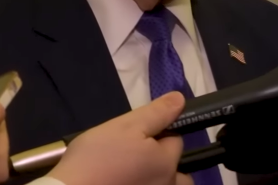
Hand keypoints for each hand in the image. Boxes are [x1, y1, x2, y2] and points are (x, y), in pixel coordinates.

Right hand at [49, 92, 193, 184]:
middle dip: (166, 163)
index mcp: (167, 163)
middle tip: (137, 159)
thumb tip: (180, 100)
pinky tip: (123, 182)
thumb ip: (156, 113)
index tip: (134, 135)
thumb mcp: (125, 126)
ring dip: (158, 179)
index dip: (158, 133)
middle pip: (179, 171)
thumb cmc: (96, 158)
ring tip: (134, 175)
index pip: (175, 140)